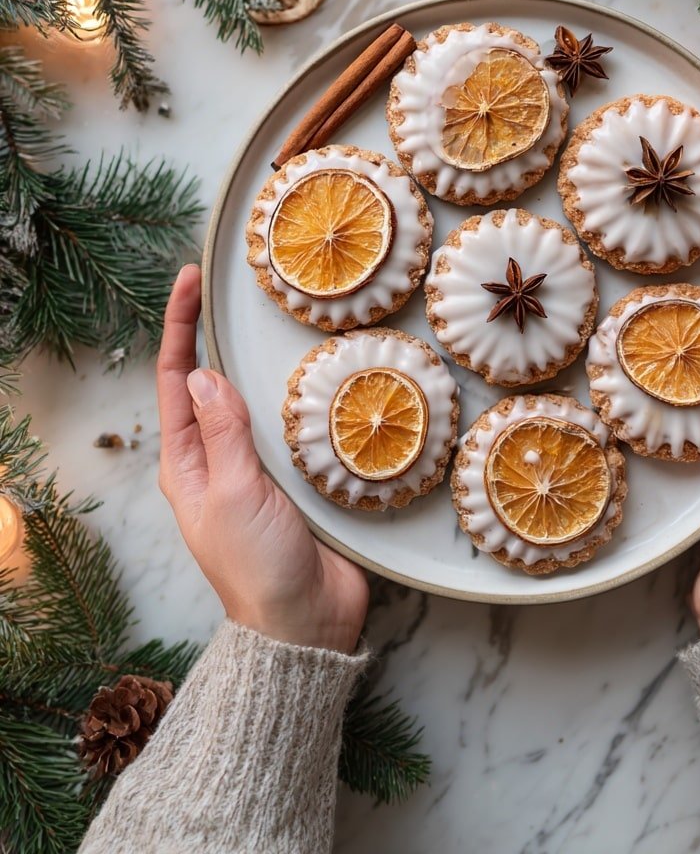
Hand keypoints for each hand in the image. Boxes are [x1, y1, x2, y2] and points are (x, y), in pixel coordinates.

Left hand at [156, 264, 368, 651]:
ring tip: (274, 322)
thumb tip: (204, 373)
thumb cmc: (257, 568)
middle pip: (212, 382)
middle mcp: (218, 458)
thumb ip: (222, 433)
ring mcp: (258, 466)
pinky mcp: (297, 476)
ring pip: (257, 399)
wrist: (307, 622)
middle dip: (216, 334)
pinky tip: (320, 375)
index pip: (175, 380)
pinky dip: (302, 395)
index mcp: (186, 463)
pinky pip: (295, 424)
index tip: (189, 281)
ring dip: (263, 363)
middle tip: (231, 288)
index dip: (180, 327)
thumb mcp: (231, 494)